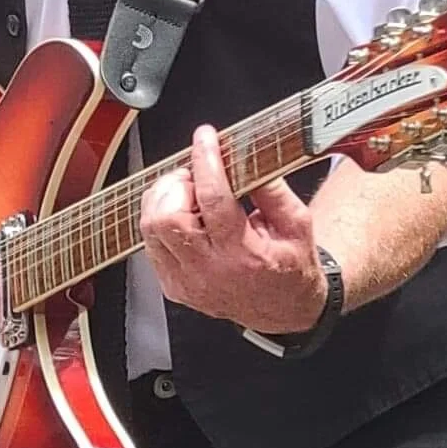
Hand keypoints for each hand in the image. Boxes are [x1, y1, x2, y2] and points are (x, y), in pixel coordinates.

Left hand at [140, 125, 324, 335]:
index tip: (206, 137)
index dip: (206, 161)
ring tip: (190, 193)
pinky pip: (150, 243)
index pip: (213, 200)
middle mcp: (209, 272)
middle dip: (179, 184)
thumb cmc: (291, 266)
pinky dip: (161, 219)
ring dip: (165, 199)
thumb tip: (247, 156)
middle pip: (169, 216)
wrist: (284, 310)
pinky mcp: (173, 286)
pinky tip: (184, 214)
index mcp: (244, 256)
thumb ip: (273, 189)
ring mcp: (186, 283)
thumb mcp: (297, 224)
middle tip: (197, 176)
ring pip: (151, 228)